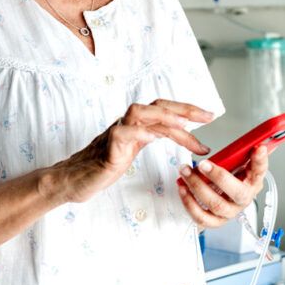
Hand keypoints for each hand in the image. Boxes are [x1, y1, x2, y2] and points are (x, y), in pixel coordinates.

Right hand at [52, 99, 212, 203]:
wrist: (75, 179)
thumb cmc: (103, 164)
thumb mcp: (133, 148)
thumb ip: (151, 136)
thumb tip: (177, 132)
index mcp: (136, 124)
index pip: (164, 109)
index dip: (187, 109)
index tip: (210, 116)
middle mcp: (127, 123)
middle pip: (157, 105)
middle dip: (184, 108)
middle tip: (208, 117)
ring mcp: (116, 133)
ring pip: (140, 112)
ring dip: (164, 116)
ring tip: (184, 125)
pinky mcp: (107, 148)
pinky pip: (123, 133)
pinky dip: (139, 133)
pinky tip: (153, 138)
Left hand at [177, 145, 268, 228]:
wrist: (220, 197)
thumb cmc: (228, 178)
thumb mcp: (234, 162)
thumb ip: (239, 152)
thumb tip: (246, 141)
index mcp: (252, 182)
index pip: (261, 171)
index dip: (260, 161)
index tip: (258, 148)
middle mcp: (243, 199)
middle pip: (237, 192)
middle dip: (219, 176)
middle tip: (203, 164)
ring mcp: (229, 212)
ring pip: (216, 204)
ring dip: (198, 186)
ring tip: (186, 172)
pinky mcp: (214, 221)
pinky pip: (202, 217)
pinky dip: (189, 203)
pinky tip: (183, 188)